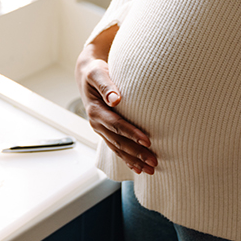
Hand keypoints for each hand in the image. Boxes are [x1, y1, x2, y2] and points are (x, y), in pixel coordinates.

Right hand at [77, 26, 156, 174]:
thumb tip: (116, 99)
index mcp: (95, 111)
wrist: (87, 74)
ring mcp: (100, 129)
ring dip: (134, 160)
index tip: (148, 141)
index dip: (132, 134)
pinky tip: (138, 168)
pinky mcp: (105, 131)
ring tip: (150, 169)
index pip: (116, 125)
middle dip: (136, 153)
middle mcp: (96, 123)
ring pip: (118, 148)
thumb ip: (106, 85)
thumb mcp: (98, 73)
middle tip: (154, 162)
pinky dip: (127, 159)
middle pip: (118, 141)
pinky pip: (116, 147)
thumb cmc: (95, 71)